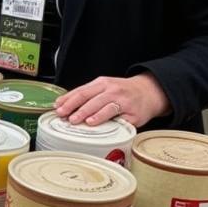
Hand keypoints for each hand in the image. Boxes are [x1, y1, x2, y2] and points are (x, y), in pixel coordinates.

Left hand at [54, 73, 170, 128]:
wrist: (150, 92)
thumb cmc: (123, 92)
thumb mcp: (104, 88)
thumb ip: (87, 95)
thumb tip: (64, 106)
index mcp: (102, 83)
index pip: (81, 91)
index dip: (68, 100)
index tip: (57, 107)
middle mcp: (112, 90)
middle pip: (90, 97)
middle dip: (75, 107)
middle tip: (65, 116)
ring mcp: (123, 100)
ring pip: (103, 105)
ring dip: (88, 113)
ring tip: (78, 120)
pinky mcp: (132, 113)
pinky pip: (117, 117)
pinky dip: (105, 119)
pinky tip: (96, 123)